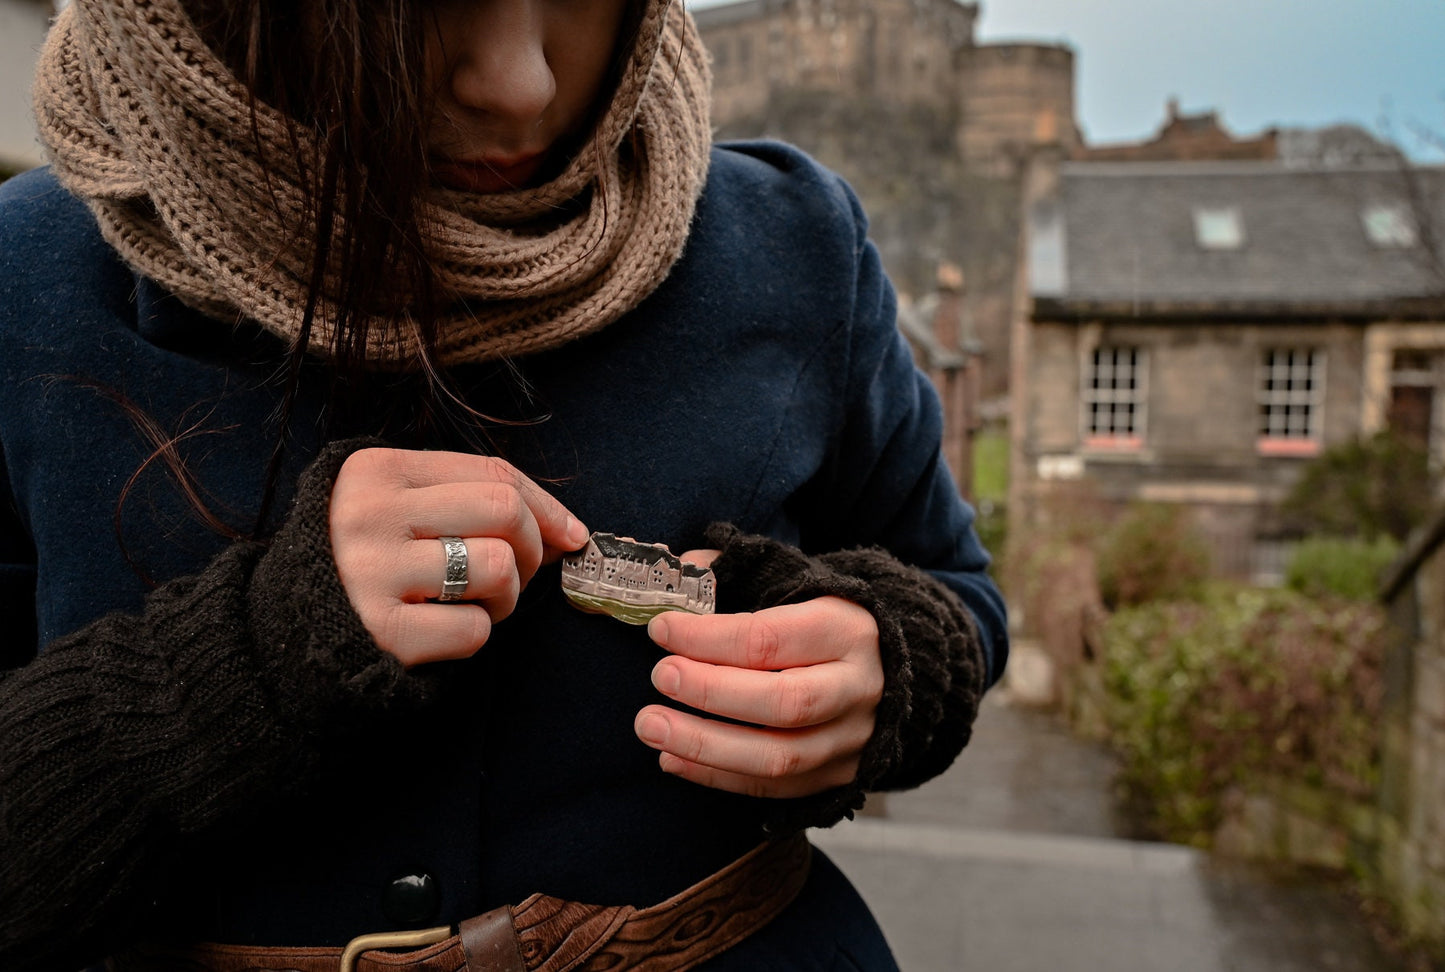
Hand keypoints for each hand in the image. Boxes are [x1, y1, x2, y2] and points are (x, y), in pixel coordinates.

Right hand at [329, 447, 587, 666]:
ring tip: (470, 603)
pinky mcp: (382, 633)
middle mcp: (368, 513)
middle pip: (504, 511)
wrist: (287, 635)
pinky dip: (472, 636)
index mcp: (376, 470)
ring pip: (498, 567)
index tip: (570, 535)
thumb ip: (476, 504)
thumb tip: (569, 531)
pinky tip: (439, 632)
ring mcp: (371, 572)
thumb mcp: (405, 512)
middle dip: (529, 549)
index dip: (546, 506)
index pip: (492, 472)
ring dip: (504, 597)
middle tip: (512, 575)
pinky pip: (474, 629)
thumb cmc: (368, 565)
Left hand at [635, 555, 883, 797]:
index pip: (772, 638)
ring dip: (704, 746)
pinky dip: (717, 778)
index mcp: (847, 630)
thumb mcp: (793, 581)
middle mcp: (857, 689)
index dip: (709, 637)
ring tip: (650, 727)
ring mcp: (852, 739)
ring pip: (778, 757)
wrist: (887, 666)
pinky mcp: (839, 777)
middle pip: (783, 702)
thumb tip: (681, 573)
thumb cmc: (822, 620)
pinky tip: (671, 759)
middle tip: (658, 677)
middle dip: (710, 692)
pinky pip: (774, 789)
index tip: (661, 629)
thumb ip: (736, 575)